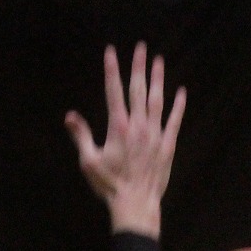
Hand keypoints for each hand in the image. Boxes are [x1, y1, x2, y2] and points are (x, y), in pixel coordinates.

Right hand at [65, 42, 185, 238]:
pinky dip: (178, 106)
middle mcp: (139, 127)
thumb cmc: (109, 184)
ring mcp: (155, 135)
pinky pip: (175, 121)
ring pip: (157, 100)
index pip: (114, 91)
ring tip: (159, 60)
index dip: (112, 69)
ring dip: (158, 79)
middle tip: (141, 46)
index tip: (111, 51)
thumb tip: (69, 115)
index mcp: (118, 127)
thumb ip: (81, 135)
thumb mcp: (88, 160)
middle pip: (138, 90)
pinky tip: (181, 92)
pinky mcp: (168, 145)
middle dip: (138, 66)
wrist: (136, 203)